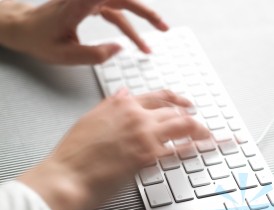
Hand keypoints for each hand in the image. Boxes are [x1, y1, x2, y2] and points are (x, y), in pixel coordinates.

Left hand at [0, 0, 168, 64]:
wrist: (25, 28)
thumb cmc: (40, 39)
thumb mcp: (66, 55)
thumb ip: (94, 55)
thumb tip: (119, 49)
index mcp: (82, 3)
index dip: (136, 5)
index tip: (154, 19)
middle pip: (124, 0)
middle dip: (147, 13)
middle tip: (163, 29)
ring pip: (121, 7)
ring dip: (138, 23)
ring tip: (150, 45)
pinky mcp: (90, 4)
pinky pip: (114, 13)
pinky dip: (126, 26)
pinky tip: (134, 40)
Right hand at [18, 90, 209, 209]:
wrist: (66, 176)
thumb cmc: (73, 156)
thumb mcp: (89, 121)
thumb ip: (110, 108)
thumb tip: (124, 96)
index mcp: (119, 103)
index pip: (157, 97)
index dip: (175, 100)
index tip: (185, 104)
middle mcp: (135, 115)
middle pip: (174, 111)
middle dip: (192, 118)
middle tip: (202, 126)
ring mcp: (144, 134)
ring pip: (183, 126)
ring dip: (200, 131)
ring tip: (211, 138)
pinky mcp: (148, 157)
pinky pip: (180, 150)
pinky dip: (196, 148)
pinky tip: (204, 150)